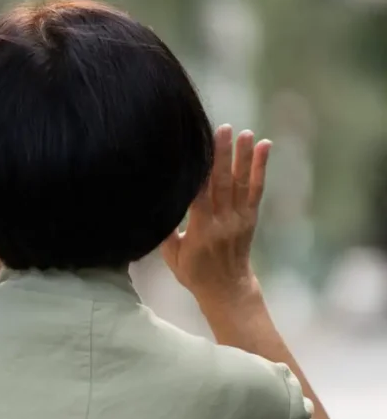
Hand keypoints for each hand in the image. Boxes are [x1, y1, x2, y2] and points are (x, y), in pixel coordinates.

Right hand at [161, 125, 271, 310]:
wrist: (227, 288)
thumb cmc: (194, 272)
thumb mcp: (172, 256)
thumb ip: (166, 230)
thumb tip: (155, 204)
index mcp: (201, 232)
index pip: (199, 197)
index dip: (199, 173)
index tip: (195, 150)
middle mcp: (223, 223)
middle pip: (222, 184)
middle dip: (223, 155)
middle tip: (223, 129)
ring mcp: (239, 219)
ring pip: (241, 183)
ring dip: (243, 157)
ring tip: (244, 133)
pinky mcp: (250, 217)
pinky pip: (256, 189)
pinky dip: (260, 167)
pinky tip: (263, 146)